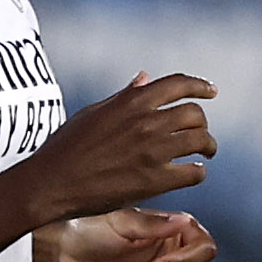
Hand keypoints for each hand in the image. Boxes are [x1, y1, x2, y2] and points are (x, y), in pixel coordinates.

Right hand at [3, 71, 216, 224]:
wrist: (51, 183)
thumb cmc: (66, 147)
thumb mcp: (94, 113)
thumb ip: (124, 96)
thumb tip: (145, 78)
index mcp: (131, 102)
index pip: (178, 85)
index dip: (200, 86)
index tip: (211, 92)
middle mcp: (146, 123)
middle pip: (195, 114)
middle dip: (202, 123)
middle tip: (201, 134)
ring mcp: (152, 151)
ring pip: (200, 141)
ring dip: (208, 146)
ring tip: (205, 153)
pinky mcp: (153, 181)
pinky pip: (193, 173)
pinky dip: (198, 172)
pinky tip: (192, 173)